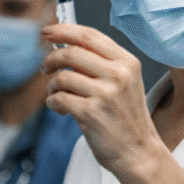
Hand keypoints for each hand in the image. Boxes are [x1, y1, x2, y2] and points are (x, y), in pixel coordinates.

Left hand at [41, 24, 161, 174]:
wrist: (138, 153)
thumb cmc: (125, 118)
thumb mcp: (123, 83)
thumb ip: (100, 64)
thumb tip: (64, 47)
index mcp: (127, 62)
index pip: (90, 36)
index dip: (64, 30)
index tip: (46, 31)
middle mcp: (118, 74)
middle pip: (72, 52)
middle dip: (51, 59)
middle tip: (45, 68)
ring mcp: (105, 94)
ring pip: (62, 76)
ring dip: (52, 86)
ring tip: (57, 95)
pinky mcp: (91, 113)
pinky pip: (58, 98)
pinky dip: (53, 103)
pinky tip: (61, 110)